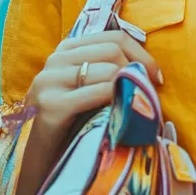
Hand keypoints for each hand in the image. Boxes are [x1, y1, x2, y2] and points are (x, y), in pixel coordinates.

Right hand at [25, 30, 161, 149]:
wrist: (38, 157)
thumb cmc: (70, 122)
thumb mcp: (87, 88)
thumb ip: (106, 69)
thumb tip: (148, 66)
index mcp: (66, 50)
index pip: (114, 37)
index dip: (142, 54)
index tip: (157, 76)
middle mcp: (55, 60)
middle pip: (113, 50)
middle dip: (138, 70)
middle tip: (150, 92)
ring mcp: (49, 81)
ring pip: (108, 70)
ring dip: (129, 87)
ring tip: (137, 104)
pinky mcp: (50, 105)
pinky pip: (98, 92)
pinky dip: (116, 99)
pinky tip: (121, 112)